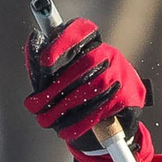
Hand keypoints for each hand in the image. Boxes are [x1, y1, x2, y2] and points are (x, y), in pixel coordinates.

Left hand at [23, 18, 154, 161]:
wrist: (113, 120)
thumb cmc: (76, 91)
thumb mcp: (58, 74)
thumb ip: (43, 60)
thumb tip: (33, 39)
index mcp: (92, 42)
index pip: (80, 30)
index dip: (62, 42)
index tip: (44, 60)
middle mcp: (110, 54)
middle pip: (84, 64)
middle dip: (55, 88)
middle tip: (33, 106)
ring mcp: (121, 75)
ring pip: (92, 89)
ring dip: (63, 109)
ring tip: (44, 121)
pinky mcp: (128, 97)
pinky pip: (102, 110)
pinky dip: (79, 123)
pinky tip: (64, 131)